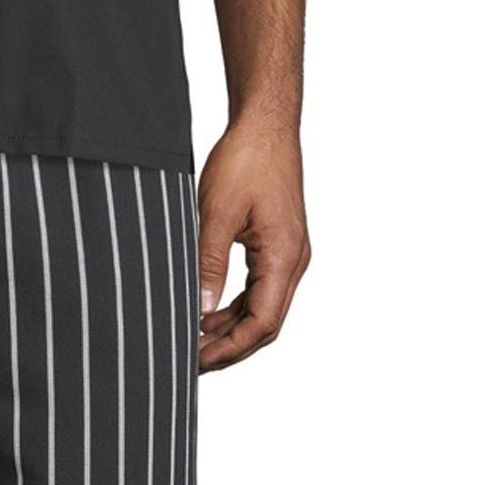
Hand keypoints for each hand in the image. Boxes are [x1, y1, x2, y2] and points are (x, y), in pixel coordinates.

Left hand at [194, 119, 310, 372]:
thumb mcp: (217, 211)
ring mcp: (288, 253)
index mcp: (283, 257)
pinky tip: (210, 308)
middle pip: (265, 323)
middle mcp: (293, 261)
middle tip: (192, 359)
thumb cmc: (246, 159)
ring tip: (196, 339)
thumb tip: (201, 308)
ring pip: (263, 307)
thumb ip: (210, 261)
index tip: (198, 360)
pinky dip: (236, 304)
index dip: (229, 348)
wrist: (265, 124)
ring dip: (232, 327)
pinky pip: (260, 287)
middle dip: (230, 346)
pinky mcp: (278, 243)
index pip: (262, 323)